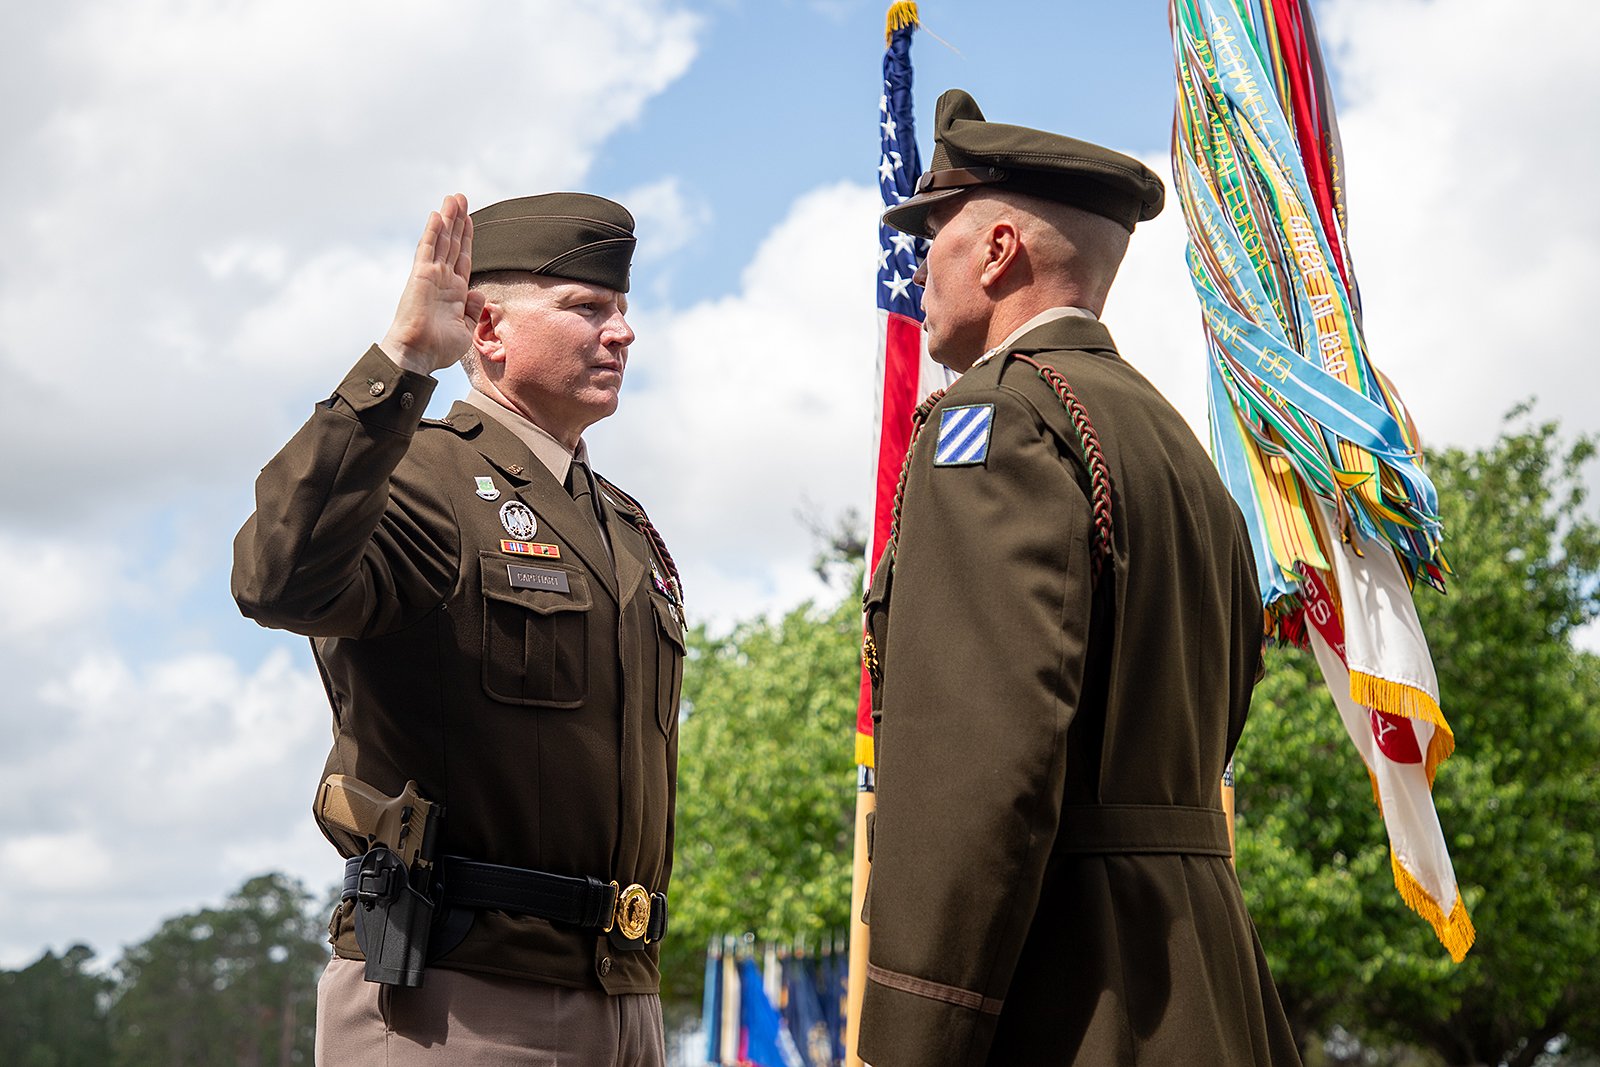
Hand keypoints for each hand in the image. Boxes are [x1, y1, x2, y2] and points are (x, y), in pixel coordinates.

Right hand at [378, 194, 486, 375]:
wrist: (418, 355)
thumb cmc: (438, 349)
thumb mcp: (465, 329)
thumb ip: (473, 310)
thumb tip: (479, 293)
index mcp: (454, 292)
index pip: (462, 258)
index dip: (466, 238)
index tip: (469, 220)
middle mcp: (442, 280)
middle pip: (452, 243)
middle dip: (458, 221)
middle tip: (461, 198)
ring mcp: (431, 276)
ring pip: (441, 240)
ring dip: (448, 219)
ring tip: (454, 198)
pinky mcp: (420, 275)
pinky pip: (428, 248)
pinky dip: (433, 231)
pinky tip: (438, 214)